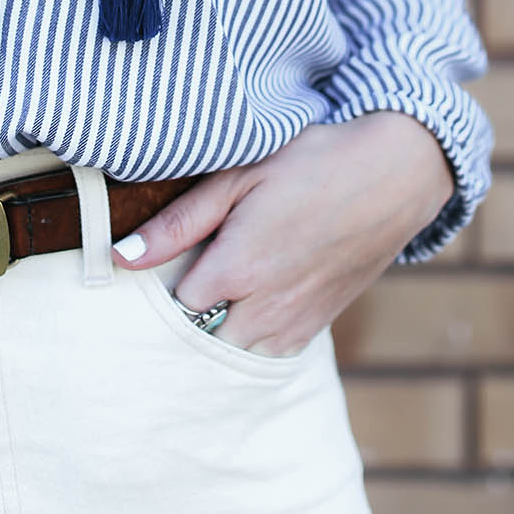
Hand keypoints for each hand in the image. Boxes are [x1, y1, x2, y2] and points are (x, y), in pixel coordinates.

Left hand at [112, 112, 455, 354]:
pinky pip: (269, 352)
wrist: (391, 174)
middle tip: (196, 266)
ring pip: (234, 352)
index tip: (172, 254)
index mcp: (237, 269)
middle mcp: (263, 309)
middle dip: (191, 313)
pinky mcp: (318, 325)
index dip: (166, 280)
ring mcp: (294, 323)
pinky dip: (254, 334)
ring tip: (225, 280)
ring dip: (221, 326)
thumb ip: (179, 221)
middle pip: (200, 339)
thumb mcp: (239, 175)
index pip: (174, 306)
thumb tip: (121, 256)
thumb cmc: (311, 162)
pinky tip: (255, 295)